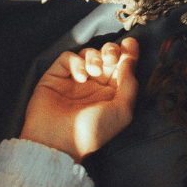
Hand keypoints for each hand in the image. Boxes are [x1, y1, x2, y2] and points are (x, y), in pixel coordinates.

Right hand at [20, 37, 138, 161]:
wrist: (58, 142)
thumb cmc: (93, 132)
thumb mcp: (122, 111)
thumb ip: (129, 84)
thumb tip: (129, 59)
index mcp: (111, 93)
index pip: (122, 66)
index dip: (127, 53)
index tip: (130, 44)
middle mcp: (94, 85)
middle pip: (106, 56)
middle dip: (111, 50)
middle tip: (111, 57)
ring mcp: (74, 80)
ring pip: (88, 54)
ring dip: (94, 57)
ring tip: (94, 72)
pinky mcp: (55, 76)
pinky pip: (67, 58)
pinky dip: (75, 62)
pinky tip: (79, 77)